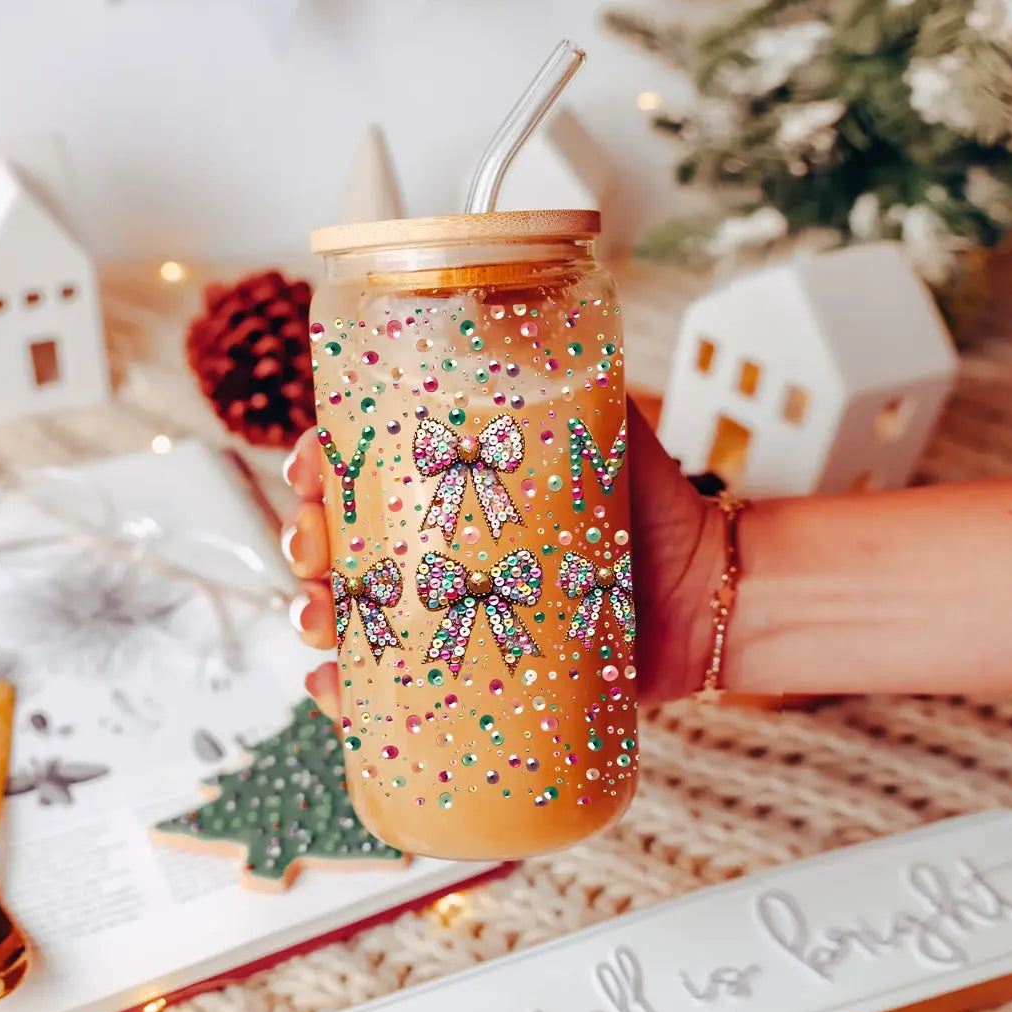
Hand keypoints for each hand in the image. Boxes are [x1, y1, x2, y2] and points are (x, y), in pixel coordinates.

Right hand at [280, 399, 720, 712]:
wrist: (708, 601)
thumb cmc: (658, 514)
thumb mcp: (607, 435)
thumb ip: (574, 380)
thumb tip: (534, 319)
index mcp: (456, 490)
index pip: (367, 470)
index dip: (318, 467)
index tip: (308, 466)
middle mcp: (443, 551)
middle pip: (343, 544)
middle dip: (303, 542)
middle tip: (313, 550)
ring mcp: (452, 615)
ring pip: (355, 617)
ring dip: (314, 616)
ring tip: (320, 621)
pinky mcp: (469, 674)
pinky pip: (395, 687)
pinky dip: (351, 692)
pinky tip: (334, 689)